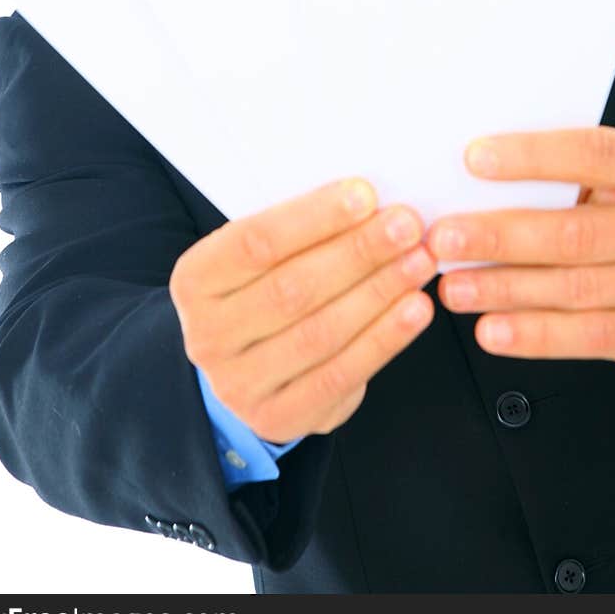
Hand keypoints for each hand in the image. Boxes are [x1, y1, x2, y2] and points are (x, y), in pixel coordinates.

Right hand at [169, 179, 436, 442]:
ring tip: (420, 261)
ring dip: (379, 292)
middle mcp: (207, 336)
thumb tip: (368, 199)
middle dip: (358, 253)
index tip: (366, 194)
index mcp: (195, 280)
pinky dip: (385, 338)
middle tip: (407, 225)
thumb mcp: (260, 255)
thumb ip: (299, 230)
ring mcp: (239, 385)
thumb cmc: (263, 288)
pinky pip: (341, 375)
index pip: (254, 243)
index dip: (313, 217)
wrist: (243, 364)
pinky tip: (416, 309)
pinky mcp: (279, 418)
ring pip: (320, 332)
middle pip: (292, 288)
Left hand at [428, 126, 614, 378]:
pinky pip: (590, 336)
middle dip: (500, 235)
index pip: (595, 152)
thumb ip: (567, 176)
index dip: (532, 157)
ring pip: (577, 287)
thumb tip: (474, 177)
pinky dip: (534, 335)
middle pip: (577, 231)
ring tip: (454, 287)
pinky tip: (492, 329)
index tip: (473, 160)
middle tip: (443, 240)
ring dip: (505, 289)